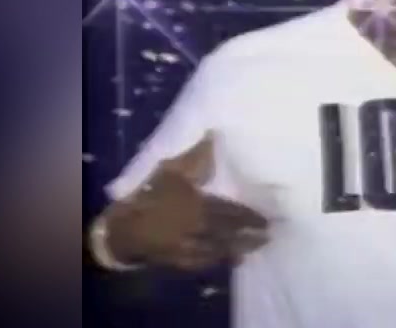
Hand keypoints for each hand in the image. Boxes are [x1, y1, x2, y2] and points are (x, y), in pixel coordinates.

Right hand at [105, 133, 268, 270]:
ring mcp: (193, 248)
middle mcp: (201, 229)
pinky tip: (235, 259)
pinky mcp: (183, 261)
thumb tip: (214, 133)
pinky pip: (209, 262)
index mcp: (200, 206)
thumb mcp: (171, 171)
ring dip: (242, 248)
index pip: (232, 213)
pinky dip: (224, 260)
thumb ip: (196, 155)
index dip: (251, 217)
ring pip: (223, 249)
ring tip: (260, 245)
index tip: (268, 218)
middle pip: (231, 233)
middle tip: (270, 235)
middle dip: (251, 235)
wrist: (125, 229)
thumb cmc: (150, 196)